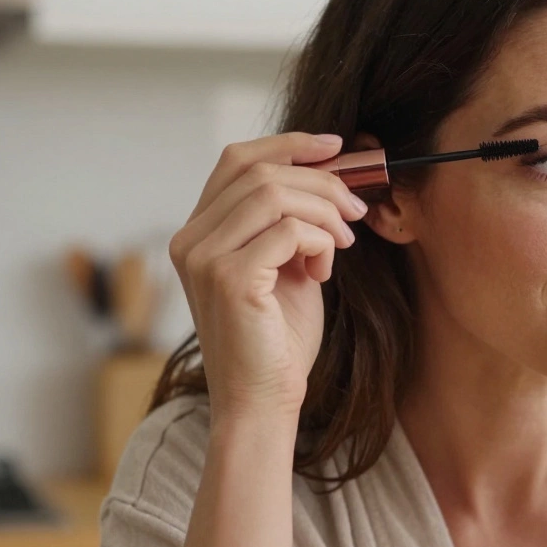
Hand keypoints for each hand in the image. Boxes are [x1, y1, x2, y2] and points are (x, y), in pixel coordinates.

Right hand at [167, 132, 367, 423]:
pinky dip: (320, 240)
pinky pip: (289, 230)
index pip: (237, 160)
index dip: (288, 144)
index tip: (335, 147)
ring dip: (324, 211)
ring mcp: (204, 257)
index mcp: (198, 232)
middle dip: (321, 182)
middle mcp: (190, 240)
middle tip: (356, 210)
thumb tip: (331, 176)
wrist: (263, 401)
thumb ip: (291, 223)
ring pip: (276, 193)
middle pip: (261, 171)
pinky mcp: (229, 278)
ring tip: (343, 241)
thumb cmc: (277, 340)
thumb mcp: (285, 267)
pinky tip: (324, 269)